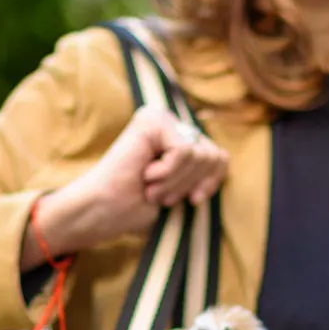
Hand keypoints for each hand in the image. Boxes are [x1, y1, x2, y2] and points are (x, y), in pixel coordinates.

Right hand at [23, 105, 227, 264]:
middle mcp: (170, 122)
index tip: (193, 200)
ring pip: (200, 154)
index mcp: (178, 137)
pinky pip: (184, 151)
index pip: (221, 157)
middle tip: (160, 194)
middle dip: (190, 184)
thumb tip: (224, 156)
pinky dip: (167, 173)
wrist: (104, 211)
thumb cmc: (137, 206)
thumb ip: (202, 170)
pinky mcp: (152, 120)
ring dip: (175, 182)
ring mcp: (160, 118)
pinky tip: (146, 174)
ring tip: (151, 187)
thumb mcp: (182, 190)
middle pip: (213, 156)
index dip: (211, 183)